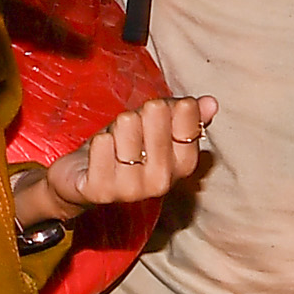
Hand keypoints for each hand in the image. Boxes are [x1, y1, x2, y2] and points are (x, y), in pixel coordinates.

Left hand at [14, 94, 215, 228]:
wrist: (83, 179)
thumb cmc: (124, 148)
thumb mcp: (157, 128)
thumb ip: (187, 117)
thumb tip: (210, 103)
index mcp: (183, 164)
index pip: (187, 116)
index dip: (170, 107)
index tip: (157, 117)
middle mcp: (163, 181)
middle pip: (156, 113)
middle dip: (139, 113)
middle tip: (129, 132)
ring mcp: (133, 189)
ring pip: (127, 124)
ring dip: (116, 128)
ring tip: (114, 144)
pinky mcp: (102, 190)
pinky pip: (102, 142)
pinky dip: (98, 142)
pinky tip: (100, 154)